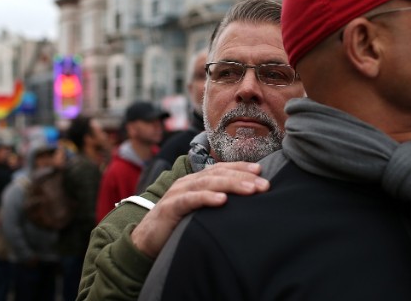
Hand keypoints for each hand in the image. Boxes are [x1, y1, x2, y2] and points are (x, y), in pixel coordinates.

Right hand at [131, 162, 268, 257]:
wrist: (146, 241)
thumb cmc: (177, 226)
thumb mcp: (199, 211)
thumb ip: (215, 202)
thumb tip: (244, 202)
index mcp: (196, 181)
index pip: (221, 169)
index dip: (241, 167)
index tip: (261, 171)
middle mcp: (187, 182)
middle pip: (218, 174)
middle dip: (243, 177)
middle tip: (264, 184)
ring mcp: (178, 193)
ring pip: (207, 183)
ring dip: (231, 185)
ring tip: (250, 190)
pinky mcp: (170, 208)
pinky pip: (190, 200)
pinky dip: (206, 198)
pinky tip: (222, 200)